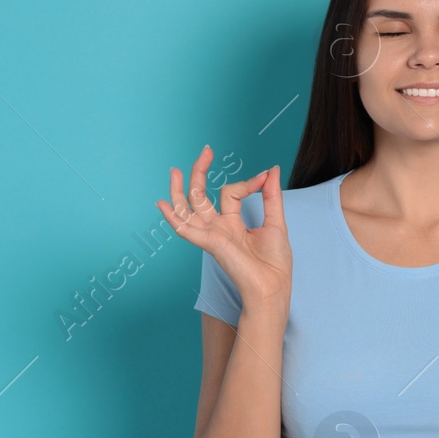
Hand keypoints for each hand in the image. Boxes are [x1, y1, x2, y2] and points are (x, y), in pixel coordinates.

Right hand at [156, 145, 292, 306]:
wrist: (273, 287)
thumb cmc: (274, 264)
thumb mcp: (276, 222)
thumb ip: (271, 196)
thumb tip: (272, 169)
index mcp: (232, 223)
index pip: (231, 192)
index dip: (248, 182)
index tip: (265, 177)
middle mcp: (218, 228)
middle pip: (201, 196)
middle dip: (201, 172)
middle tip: (206, 151)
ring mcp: (212, 235)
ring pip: (188, 209)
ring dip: (179, 190)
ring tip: (174, 171)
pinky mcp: (211, 243)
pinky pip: (187, 229)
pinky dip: (173, 217)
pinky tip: (162, 204)